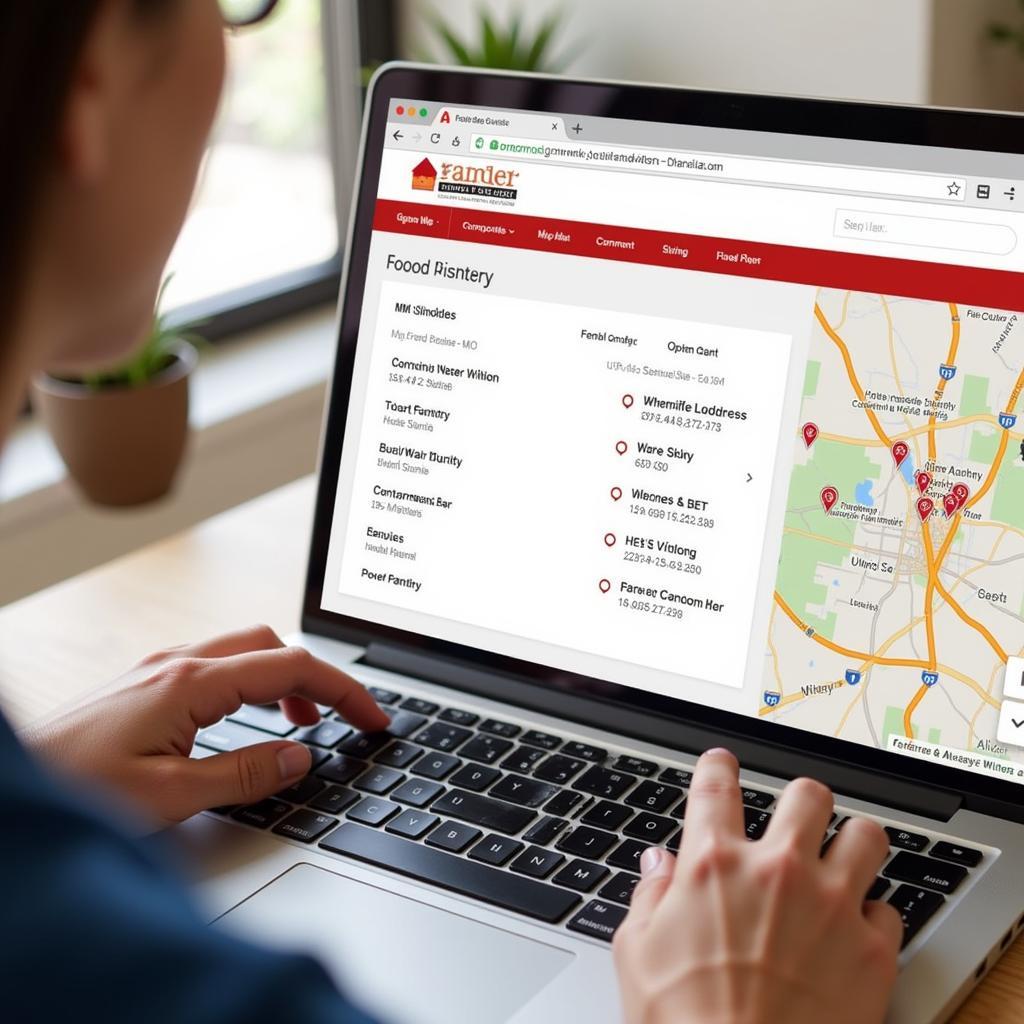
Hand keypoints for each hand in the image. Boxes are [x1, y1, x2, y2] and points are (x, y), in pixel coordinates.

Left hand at [22, 625, 388, 828]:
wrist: (14, 784)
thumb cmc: (76, 791)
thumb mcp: (169, 796)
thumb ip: (243, 774)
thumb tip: (301, 757)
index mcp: (189, 683)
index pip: (291, 667)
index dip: (344, 690)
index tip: (373, 718)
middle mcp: (176, 663)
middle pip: (271, 644)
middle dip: (318, 676)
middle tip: (345, 719)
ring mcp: (158, 668)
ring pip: (244, 650)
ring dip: (284, 677)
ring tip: (304, 720)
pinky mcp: (146, 682)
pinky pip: (217, 665)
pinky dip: (252, 683)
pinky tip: (250, 718)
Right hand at [613, 749, 902, 1023]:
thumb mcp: (637, 955)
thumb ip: (649, 897)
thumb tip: (659, 864)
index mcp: (713, 864)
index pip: (716, 784)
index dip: (717, 766)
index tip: (721, 764)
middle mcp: (776, 871)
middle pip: (808, 794)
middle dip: (801, 800)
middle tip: (796, 820)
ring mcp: (832, 907)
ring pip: (866, 834)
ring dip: (852, 842)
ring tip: (841, 858)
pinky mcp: (874, 953)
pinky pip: (888, 910)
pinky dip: (872, 916)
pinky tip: (853, 933)